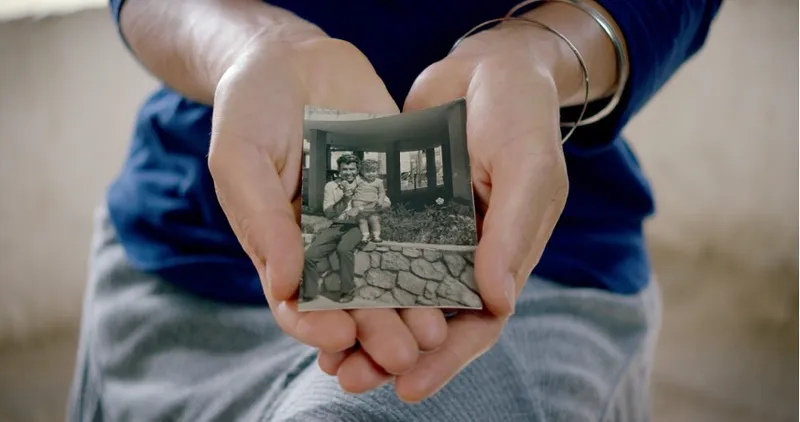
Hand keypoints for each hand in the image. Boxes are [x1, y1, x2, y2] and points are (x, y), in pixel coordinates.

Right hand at [208, 34, 447, 389]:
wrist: (294, 58)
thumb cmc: (251, 109)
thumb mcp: (240, 157)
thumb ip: (261, 219)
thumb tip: (286, 284)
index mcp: (281, 246)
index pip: (297, 304)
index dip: (315, 325)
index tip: (339, 336)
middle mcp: (326, 242)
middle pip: (352, 299)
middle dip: (376, 329)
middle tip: (403, 350)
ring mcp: (365, 219)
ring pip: (390, 272)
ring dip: (410, 304)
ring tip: (434, 326)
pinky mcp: (397, 193)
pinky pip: (416, 226)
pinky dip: (433, 252)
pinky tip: (454, 271)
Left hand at [317, 26, 568, 400]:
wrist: (489, 66)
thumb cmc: (522, 114)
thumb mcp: (528, 167)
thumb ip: (513, 233)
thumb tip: (495, 303)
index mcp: (505, 256)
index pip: (478, 323)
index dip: (447, 359)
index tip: (408, 385)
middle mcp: (467, 253)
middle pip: (429, 319)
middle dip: (392, 353)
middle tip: (350, 379)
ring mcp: (432, 232)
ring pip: (395, 292)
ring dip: (364, 325)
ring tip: (326, 355)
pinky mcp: (399, 208)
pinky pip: (372, 250)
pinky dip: (350, 276)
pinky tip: (316, 293)